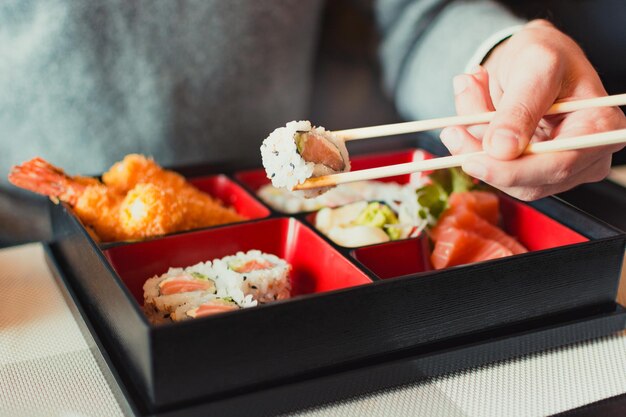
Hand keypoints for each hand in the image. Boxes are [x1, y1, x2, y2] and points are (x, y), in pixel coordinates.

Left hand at [440, 20, 625, 200]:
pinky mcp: (530, 169)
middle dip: (484, 157)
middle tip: (452, 130)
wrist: (530, 58)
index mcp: (600, 128)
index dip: (511, 170)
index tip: (472, 160)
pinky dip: (474, 143)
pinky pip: (495, 169)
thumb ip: (520, 107)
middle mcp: (585, 155)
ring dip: (474, 145)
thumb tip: (502, 149)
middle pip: (528, 181)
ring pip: (506, 179)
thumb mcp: (535, 66)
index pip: (557, 165)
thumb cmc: (544, 54)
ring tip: (468, 98)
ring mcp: (558, 166)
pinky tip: (471, 110)